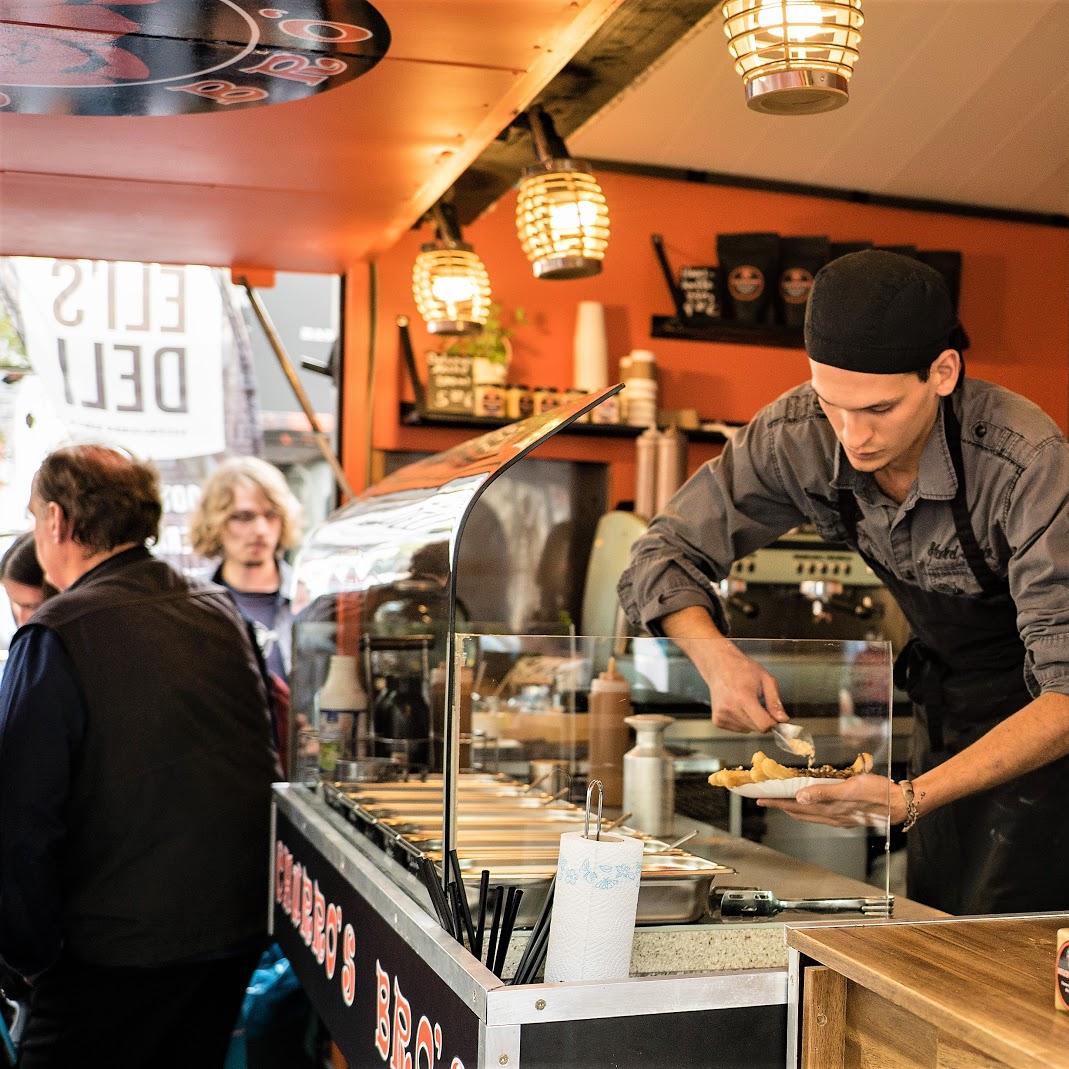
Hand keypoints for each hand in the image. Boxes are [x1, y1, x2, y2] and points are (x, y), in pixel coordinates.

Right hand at [659, 607, 786, 733]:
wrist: (719, 665)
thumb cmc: (742, 669)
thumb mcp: (765, 679)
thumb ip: (775, 702)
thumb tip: (782, 719)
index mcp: (743, 697)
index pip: (763, 725)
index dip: (773, 722)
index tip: (775, 717)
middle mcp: (730, 708)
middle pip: (756, 728)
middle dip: (763, 720)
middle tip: (760, 704)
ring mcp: (721, 715)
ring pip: (748, 730)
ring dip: (752, 720)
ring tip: (746, 702)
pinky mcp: (717, 720)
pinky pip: (738, 729)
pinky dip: (742, 721)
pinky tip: (738, 706)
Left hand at [757, 774, 904, 829]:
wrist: (902, 803)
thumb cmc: (879, 793)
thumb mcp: (850, 788)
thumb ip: (824, 793)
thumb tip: (799, 797)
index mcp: (831, 810)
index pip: (796, 807)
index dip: (777, 803)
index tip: (761, 799)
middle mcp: (833, 817)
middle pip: (799, 813)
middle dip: (781, 806)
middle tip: (765, 800)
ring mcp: (840, 818)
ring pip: (809, 815)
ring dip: (793, 808)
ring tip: (782, 802)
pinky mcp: (848, 815)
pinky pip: (820, 814)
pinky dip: (808, 809)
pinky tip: (809, 804)